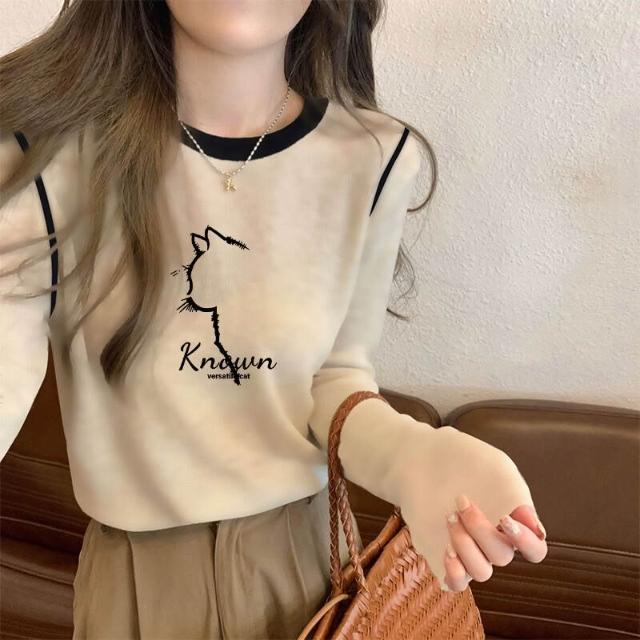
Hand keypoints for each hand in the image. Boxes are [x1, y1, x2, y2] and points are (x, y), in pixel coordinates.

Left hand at [386, 424, 545, 591]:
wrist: (420, 455)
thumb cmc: (461, 457)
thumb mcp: (494, 465)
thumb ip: (515, 491)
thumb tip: (532, 523)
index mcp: (511, 520)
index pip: (535, 549)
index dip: (525, 540)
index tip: (504, 518)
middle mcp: (492, 540)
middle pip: (503, 556)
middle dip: (481, 529)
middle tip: (461, 502)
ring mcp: (468, 550)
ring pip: (481, 572)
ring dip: (466, 546)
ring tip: (449, 518)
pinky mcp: (443, 556)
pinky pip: (456, 583)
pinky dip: (455, 573)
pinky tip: (446, 550)